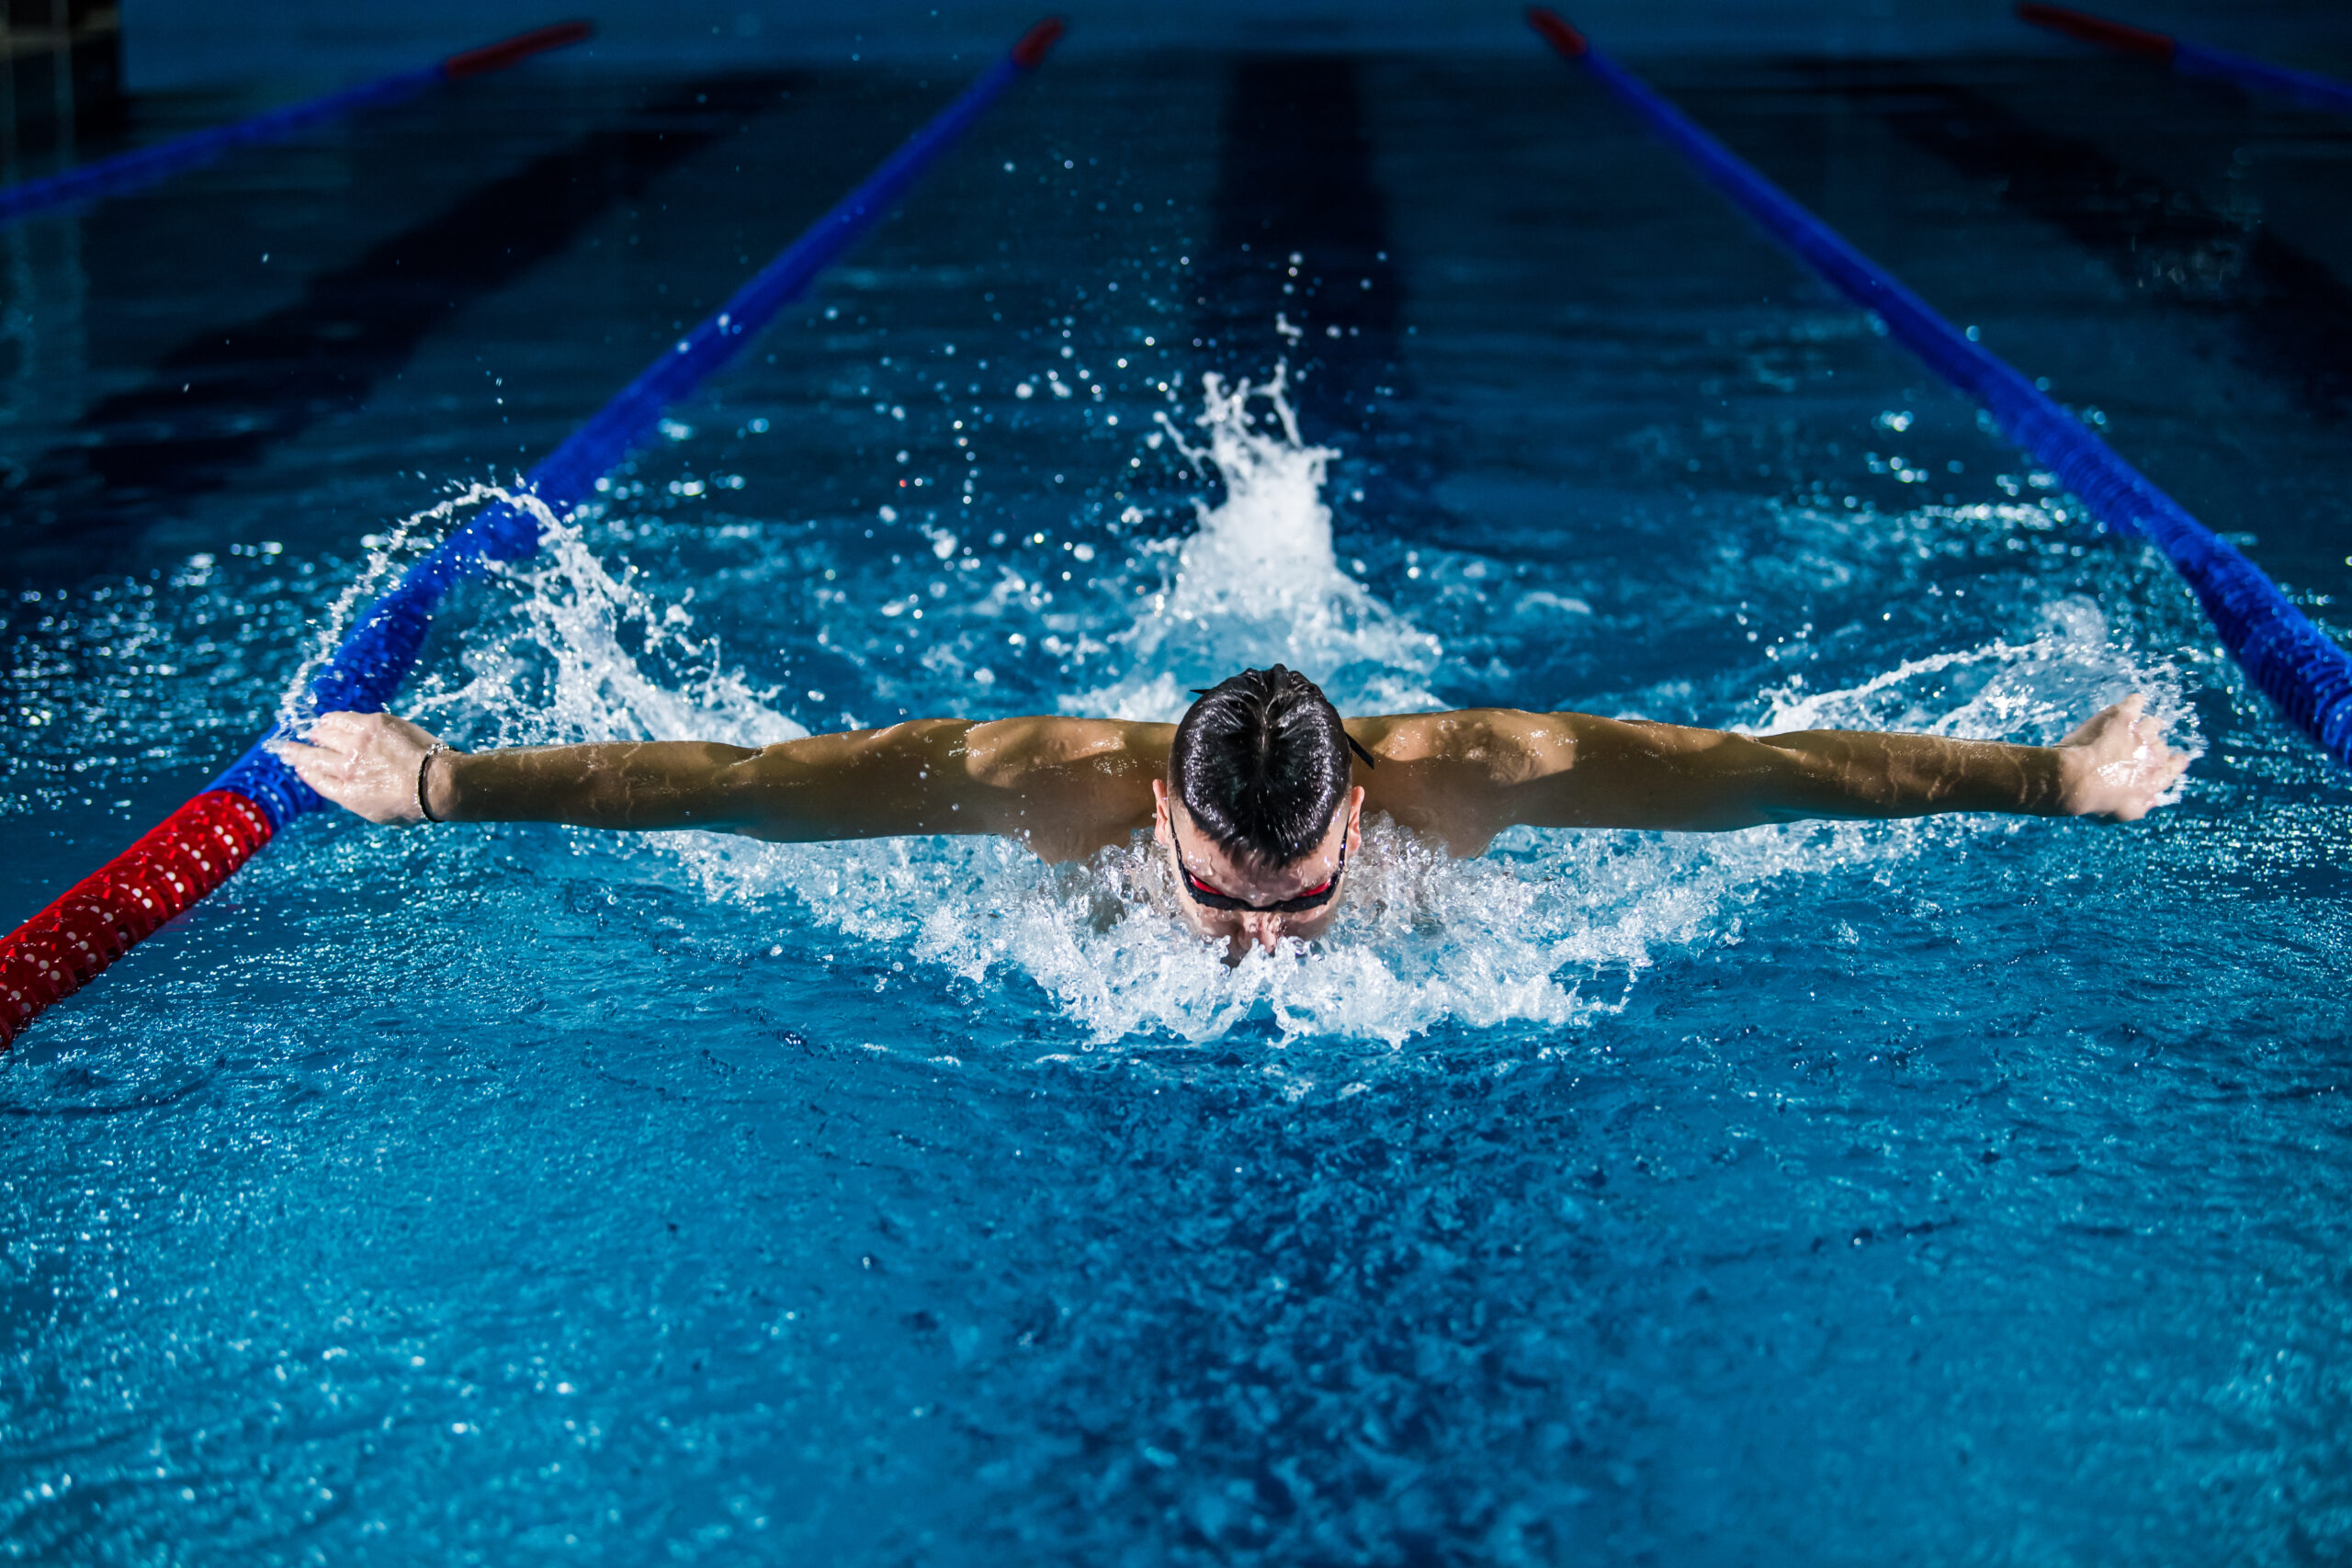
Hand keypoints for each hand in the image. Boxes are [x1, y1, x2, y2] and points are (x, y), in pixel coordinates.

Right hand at [274, 710, 451, 824]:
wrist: (439, 782)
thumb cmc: (415, 803)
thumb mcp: (377, 812)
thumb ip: (353, 797)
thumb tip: (337, 784)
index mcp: (346, 793)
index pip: (316, 778)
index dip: (305, 770)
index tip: (298, 764)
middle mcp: (345, 768)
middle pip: (311, 756)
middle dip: (296, 752)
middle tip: (287, 748)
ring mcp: (357, 744)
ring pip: (325, 734)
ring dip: (318, 734)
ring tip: (315, 732)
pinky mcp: (372, 724)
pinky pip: (342, 718)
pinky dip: (332, 720)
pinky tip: (329, 719)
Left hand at [2054, 694, 2188, 820]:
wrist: (2074, 779)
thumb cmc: (2094, 800)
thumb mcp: (2122, 813)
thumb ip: (2142, 806)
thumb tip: (2154, 799)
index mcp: (2154, 780)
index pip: (2174, 768)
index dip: (2174, 763)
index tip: (2176, 758)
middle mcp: (2153, 756)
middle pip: (2160, 746)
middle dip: (2151, 746)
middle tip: (2138, 746)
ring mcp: (2140, 735)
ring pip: (2153, 724)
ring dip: (2146, 725)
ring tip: (2136, 725)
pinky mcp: (2123, 717)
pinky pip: (2136, 702)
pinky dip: (2135, 702)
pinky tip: (2133, 702)